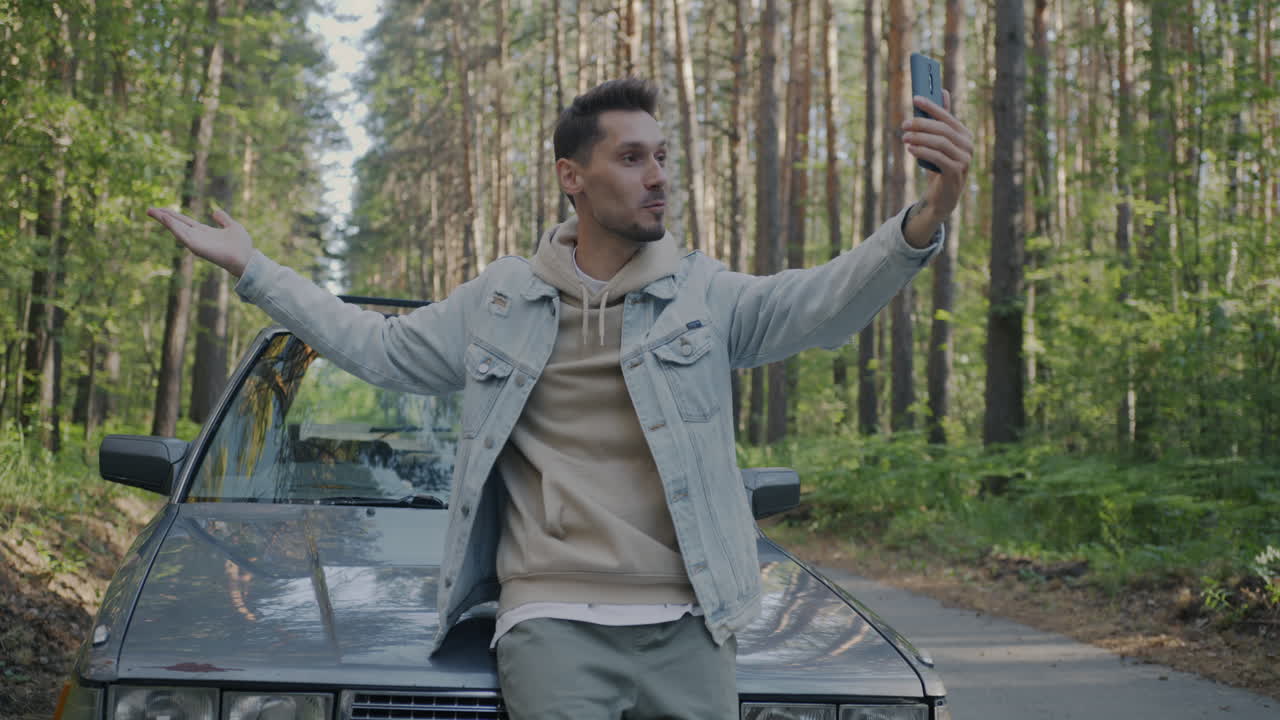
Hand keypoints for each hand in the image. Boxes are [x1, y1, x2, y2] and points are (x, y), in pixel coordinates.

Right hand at [147, 206, 253, 276]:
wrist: (247, 259)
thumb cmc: (242, 245)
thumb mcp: (233, 226)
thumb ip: (223, 219)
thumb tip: (215, 211)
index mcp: (203, 231)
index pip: (184, 221)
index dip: (172, 215)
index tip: (160, 209)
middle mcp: (197, 237)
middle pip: (177, 225)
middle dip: (163, 217)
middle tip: (149, 209)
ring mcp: (196, 243)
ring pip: (177, 230)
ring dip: (165, 221)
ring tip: (153, 212)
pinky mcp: (197, 248)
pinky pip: (183, 236)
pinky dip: (174, 228)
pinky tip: (166, 220)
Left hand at [901, 89, 972, 225]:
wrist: (942, 196)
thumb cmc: (939, 166)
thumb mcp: (938, 143)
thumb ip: (940, 121)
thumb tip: (942, 91)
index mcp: (964, 134)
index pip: (947, 116)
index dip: (931, 106)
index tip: (915, 98)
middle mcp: (967, 145)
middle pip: (943, 129)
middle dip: (922, 124)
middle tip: (904, 124)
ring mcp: (964, 159)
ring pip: (940, 142)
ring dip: (920, 138)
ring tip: (904, 138)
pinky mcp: (956, 172)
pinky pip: (938, 157)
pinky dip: (922, 152)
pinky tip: (911, 149)